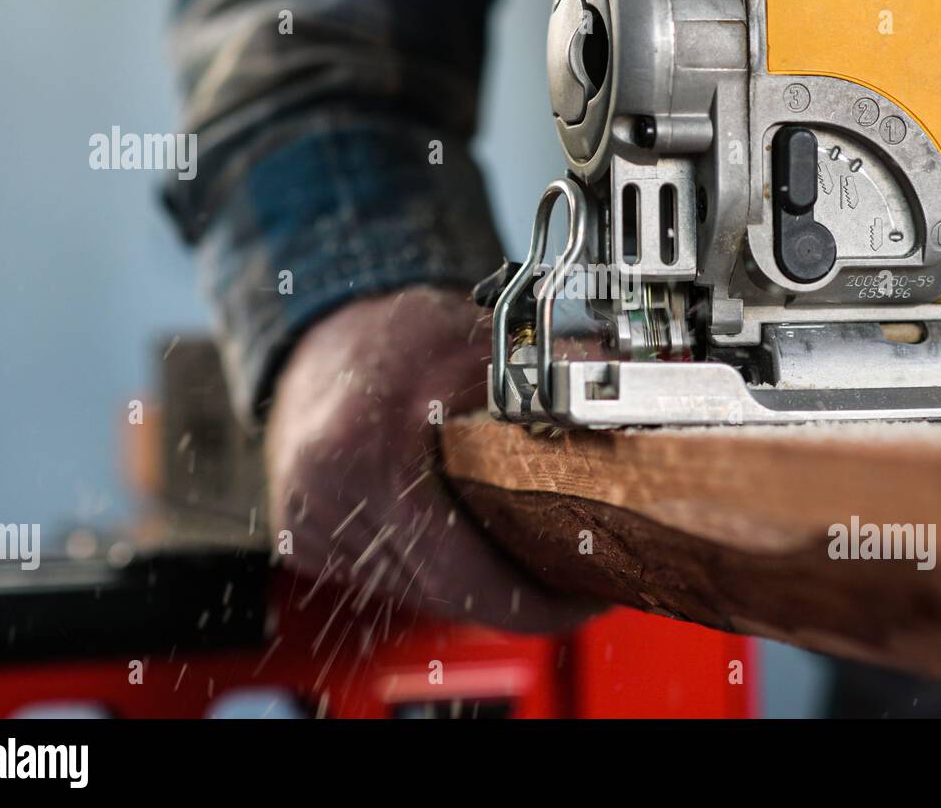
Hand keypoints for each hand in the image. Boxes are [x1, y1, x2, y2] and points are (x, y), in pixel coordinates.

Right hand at [265, 286, 593, 631]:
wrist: (325, 338)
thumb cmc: (399, 337)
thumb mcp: (482, 347)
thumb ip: (550, 387)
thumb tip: (634, 412)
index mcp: (371, 453)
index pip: (469, 578)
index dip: (541, 603)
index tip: (590, 594)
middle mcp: (330, 499)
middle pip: (450, 595)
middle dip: (521, 594)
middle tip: (579, 578)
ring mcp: (313, 526)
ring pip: (424, 596)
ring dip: (479, 582)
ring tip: (529, 548)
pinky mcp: (306, 542)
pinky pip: (394, 583)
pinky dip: (438, 568)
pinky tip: (467, 535)